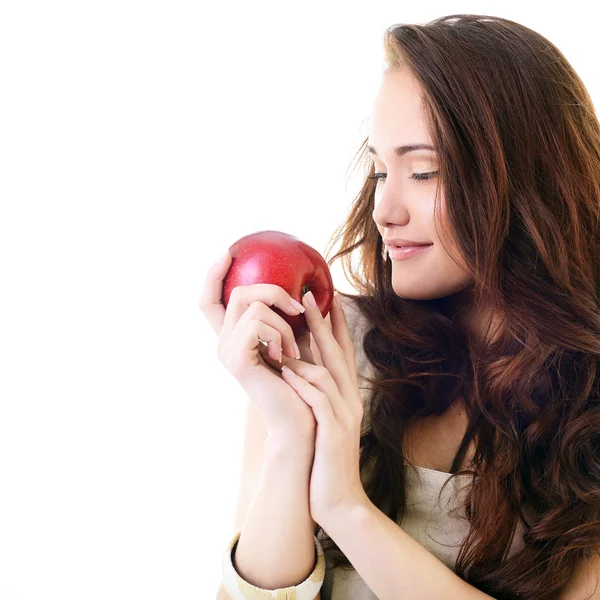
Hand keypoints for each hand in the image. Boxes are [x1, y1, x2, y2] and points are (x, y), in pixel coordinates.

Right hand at [198, 250, 317, 440]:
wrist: (301, 417)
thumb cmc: (302, 380)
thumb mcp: (294, 338)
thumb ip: (286, 315)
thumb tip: (303, 286)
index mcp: (234, 337)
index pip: (210, 301)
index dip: (213, 276)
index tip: (228, 253)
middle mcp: (224, 343)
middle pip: (235, 294)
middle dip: (272, 291)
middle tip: (298, 308)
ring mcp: (227, 352)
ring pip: (252, 306)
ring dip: (284, 321)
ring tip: (294, 348)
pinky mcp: (236, 360)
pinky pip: (257, 323)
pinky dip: (281, 333)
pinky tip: (287, 356)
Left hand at [279, 290, 369, 526]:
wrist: (338, 501)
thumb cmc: (325, 459)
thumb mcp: (323, 421)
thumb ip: (316, 394)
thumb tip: (297, 367)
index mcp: (346, 396)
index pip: (342, 353)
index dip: (336, 325)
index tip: (326, 299)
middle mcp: (350, 400)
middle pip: (338, 354)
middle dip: (326, 323)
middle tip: (312, 295)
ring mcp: (344, 416)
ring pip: (329, 371)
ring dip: (312, 346)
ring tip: (295, 323)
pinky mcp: (334, 433)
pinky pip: (319, 401)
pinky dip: (304, 383)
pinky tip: (288, 370)